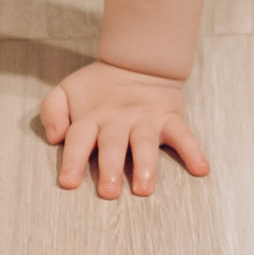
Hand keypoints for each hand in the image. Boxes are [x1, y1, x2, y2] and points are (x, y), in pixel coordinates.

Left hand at [39, 59, 209, 198]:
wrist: (137, 63)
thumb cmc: (97, 88)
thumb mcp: (66, 91)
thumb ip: (52, 111)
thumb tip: (54, 136)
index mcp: (92, 118)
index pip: (79, 139)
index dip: (72, 159)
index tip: (68, 182)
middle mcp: (118, 121)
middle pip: (112, 145)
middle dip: (110, 168)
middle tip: (109, 192)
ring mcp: (145, 120)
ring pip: (145, 143)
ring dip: (145, 165)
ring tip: (144, 188)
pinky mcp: (169, 119)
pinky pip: (183, 135)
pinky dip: (193, 151)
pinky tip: (201, 169)